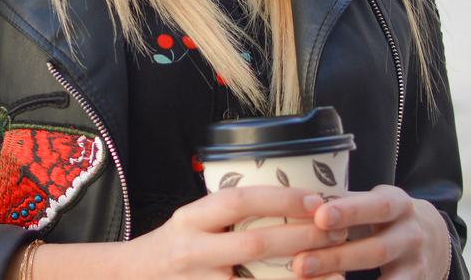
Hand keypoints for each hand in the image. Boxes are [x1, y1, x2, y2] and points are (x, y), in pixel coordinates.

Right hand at [125, 186, 348, 279]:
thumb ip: (226, 216)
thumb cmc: (171, 248)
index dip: (280, 198)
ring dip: (303, 278)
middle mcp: (193, 251)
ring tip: (339, 272)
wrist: (131, 279)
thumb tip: (287, 202)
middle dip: (302, 237)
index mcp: (190, 219)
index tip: (315, 199)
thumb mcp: (190, 223)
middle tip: (338, 233)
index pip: (238, 201)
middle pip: (256, 244)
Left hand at [292, 185, 450, 279]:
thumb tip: (294, 204)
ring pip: (386, 277)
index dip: (348, 212)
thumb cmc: (382, 217)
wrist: (432, 239)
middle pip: (376, 249)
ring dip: (345, 279)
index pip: (375, 206)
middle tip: (301, 263)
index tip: (319, 217)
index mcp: (397, 203)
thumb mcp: (371, 201)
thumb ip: (341, 202)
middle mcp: (411, 234)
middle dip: (337, 258)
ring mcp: (416, 264)